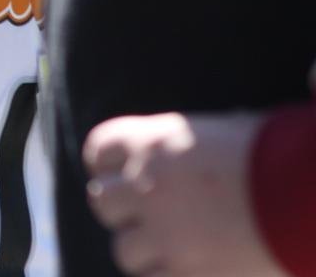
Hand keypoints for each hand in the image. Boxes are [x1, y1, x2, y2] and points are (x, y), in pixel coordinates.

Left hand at [84, 112, 285, 276]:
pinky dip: (169, 276)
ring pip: (124, 250)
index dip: (108, 165)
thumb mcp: (231, 131)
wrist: (312, 199)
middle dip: (122, 210)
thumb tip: (195, 146)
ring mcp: (165, 233)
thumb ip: (196, 143)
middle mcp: (147, 185)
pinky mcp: (186, 273)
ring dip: (145, 251)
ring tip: (176, 248)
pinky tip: (192, 269)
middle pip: (102, 202)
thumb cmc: (282, 155)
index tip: (121, 174)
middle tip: (148, 216)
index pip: (99, 151)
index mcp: (154, 142)